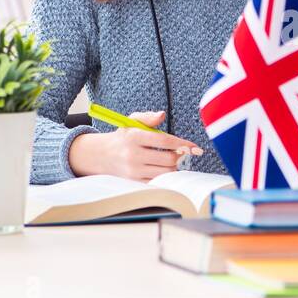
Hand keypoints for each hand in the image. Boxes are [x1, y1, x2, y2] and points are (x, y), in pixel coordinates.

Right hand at [68, 111, 203, 182]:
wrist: (102, 155)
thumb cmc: (123, 137)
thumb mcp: (132, 121)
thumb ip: (148, 117)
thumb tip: (162, 115)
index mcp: (134, 137)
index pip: (164, 141)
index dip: (183, 144)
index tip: (195, 148)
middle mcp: (133, 155)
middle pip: (168, 160)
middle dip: (180, 156)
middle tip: (181, 153)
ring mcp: (133, 171)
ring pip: (165, 173)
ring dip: (174, 167)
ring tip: (172, 161)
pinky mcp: (134, 182)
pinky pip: (158, 182)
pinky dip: (165, 177)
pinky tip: (164, 170)